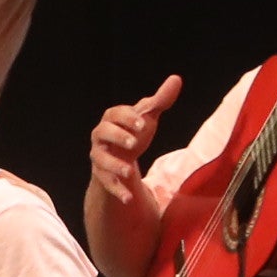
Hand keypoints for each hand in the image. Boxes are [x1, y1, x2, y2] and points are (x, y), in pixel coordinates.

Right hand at [88, 75, 182, 219]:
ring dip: (114, 165)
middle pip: (102, 133)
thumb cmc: (133, 134)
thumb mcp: (147, 118)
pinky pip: (106, 183)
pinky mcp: (102, 175)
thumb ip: (160, 100)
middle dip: (118, 137)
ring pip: (101, 160)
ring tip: (128, 172)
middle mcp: (101, 137)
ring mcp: (100, 156)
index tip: (143, 123)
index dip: (127, 118)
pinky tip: (128, 198)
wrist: (119, 159)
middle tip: (135, 142)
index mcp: (112, 119)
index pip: (115, 114)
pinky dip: (117, 190)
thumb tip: (176, 79)